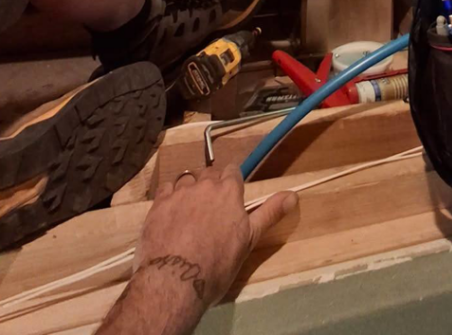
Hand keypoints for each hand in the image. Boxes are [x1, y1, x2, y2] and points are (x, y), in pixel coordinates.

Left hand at [134, 165, 297, 307]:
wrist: (175, 280)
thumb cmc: (217, 263)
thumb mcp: (249, 240)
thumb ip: (269, 213)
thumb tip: (294, 194)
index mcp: (229, 191)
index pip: (232, 171)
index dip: (231, 183)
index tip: (230, 198)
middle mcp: (204, 185)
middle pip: (209, 173)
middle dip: (211, 185)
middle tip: (210, 209)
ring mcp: (179, 192)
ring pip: (187, 179)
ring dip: (190, 189)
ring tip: (189, 211)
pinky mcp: (158, 204)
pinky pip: (166, 188)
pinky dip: (170, 195)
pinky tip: (171, 212)